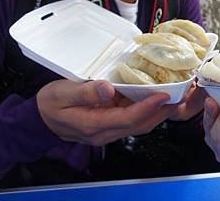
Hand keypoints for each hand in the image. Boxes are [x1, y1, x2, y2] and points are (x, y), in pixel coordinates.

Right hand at [36, 79, 198, 145]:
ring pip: (139, 124)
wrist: (39, 118)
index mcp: (93, 124)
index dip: (148, 107)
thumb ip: (86, 91)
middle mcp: (104, 131)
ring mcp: (108, 130)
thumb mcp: (63, 93)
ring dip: (158, 112)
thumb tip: (108, 88)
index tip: (164, 95)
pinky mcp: (110, 124)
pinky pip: (132, 119)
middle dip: (162, 112)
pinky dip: (147, 110)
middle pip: (140, 125)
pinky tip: (156, 97)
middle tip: (180, 96)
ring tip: (175, 97)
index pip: (127, 118)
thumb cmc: (50, 104)